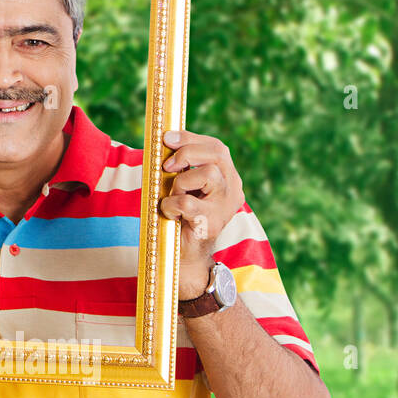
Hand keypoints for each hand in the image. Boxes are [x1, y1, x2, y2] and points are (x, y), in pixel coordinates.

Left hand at [159, 129, 245, 297]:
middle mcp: (233, 190)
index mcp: (228, 178)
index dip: (191, 138)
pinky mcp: (212, 223)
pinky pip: (187, 203)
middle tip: (167, 166)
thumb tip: (165, 141)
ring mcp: (225, 207)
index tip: (166, 138)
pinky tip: (169, 214)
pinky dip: (170, 205)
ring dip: (180, 182)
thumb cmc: (180, 219)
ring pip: (208, 174)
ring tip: (173, 196)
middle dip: (187, 153)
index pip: (217, 147)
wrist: (184, 259)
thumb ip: (180, 167)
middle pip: (218, 154)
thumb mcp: (181, 187)